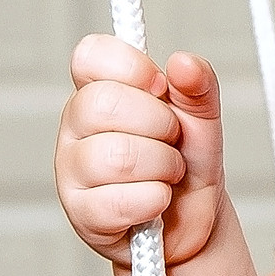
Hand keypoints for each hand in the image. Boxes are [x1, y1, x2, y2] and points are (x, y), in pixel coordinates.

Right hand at [55, 36, 230, 268]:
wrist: (194, 221)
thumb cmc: (188, 162)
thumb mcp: (203, 118)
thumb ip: (197, 86)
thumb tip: (184, 62)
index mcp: (99, 88)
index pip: (89, 55)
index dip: (131, 67)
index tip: (160, 87)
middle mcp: (76, 125)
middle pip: (103, 104)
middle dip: (159, 124)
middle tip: (172, 139)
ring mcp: (71, 169)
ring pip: (115, 156)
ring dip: (163, 167)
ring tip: (169, 174)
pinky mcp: (80, 213)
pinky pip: (118, 201)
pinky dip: (154, 201)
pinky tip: (156, 202)